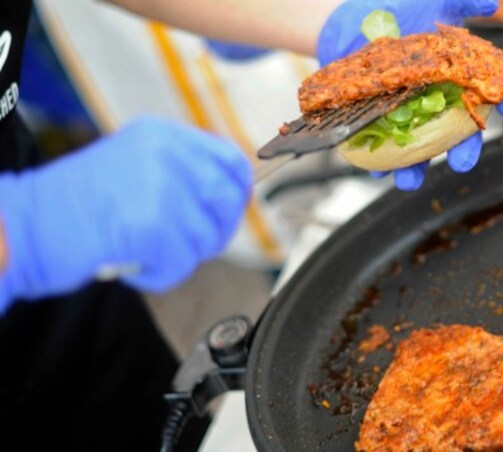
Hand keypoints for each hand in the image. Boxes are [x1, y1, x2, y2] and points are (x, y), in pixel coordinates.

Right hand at [0, 117, 250, 310]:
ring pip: (206, 237)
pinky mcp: (151, 224)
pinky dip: (162, 275)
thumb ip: (177, 173)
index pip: (229, 158)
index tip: (226, 211)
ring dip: (180, 256)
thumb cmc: (71, 206)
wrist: (22, 226)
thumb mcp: (131, 166)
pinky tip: (135, 265)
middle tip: (185, 243)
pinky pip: (181, 263)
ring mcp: (160, 187)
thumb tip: (227, 196)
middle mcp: (164, 153)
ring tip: (145, 251)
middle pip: (227, 199)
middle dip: (214, 230)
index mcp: (160, 136)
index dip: (236, 191)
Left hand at [317, 0, 502, 190]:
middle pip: (459, 128)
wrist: (344, 21)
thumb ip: (462, 0)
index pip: (493, 84)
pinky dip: (380, 162)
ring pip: (421, 146)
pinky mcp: (381, 119)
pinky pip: (384, 145)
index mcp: (459, 70)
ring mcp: (410, 110)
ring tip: (411, 180)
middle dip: (464, 149)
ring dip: (417, 167)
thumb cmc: (395, 8)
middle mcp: (439, 96)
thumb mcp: (431, 0)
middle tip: (463, 162)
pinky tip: (379, 171)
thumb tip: (491, 2)